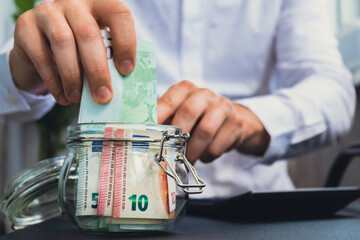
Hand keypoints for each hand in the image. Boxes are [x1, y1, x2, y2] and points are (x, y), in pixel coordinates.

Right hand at [9, 0, 136, 104]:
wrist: (41, 45)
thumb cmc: (80, 48)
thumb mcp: (98, 47)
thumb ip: (109, 60)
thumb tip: (120, 89)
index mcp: (100, 3)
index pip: (118, 14)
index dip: (126, 42)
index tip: (127, 71)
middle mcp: (74, 2)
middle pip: (88, 33)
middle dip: (97, 70)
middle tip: (103, 96)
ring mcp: (48, 11)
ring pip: (63, 42)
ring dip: (73, 76)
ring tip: (78, 99)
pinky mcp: (26, 26)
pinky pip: (41, 56)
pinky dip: (54, 81)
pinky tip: (63, 97)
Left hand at [158, 81, 269, 163]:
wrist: (231, 119)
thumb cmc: (198, 118)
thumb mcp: (179, 113)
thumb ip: (162, 121)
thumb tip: (139, 135)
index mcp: (185, 89)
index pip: (167, 101)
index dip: (156, 119)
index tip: (147, 136)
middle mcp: (205, 94)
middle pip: (188, 113)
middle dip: (176, 138)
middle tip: (167, 155)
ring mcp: (223, 106)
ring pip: (204, 132)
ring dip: (192, 152)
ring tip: (184, 162)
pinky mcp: (236, 122)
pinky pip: (217, 145)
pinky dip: (207, 156)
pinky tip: (203, 155)